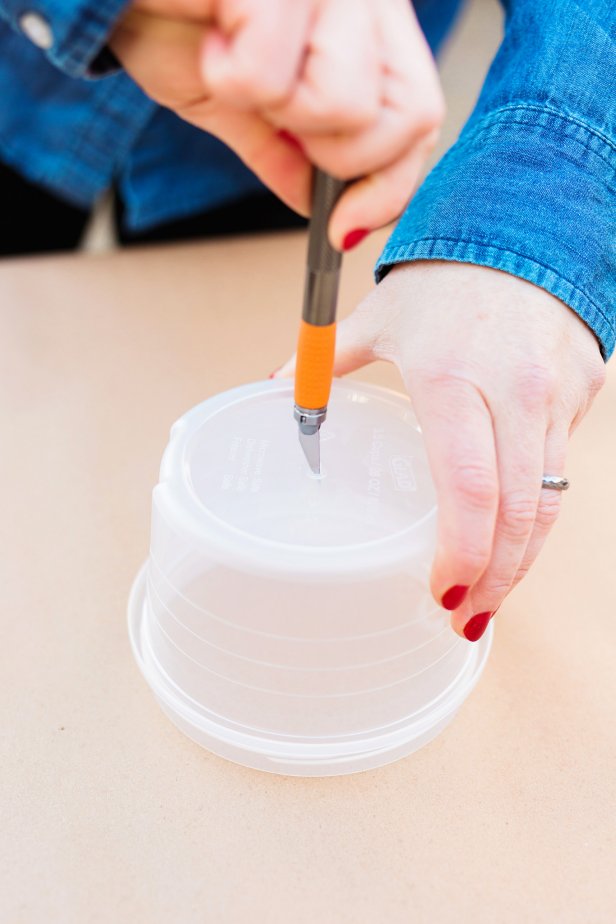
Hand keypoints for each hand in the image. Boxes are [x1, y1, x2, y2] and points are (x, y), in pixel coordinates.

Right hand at [109, 0, 443, 248]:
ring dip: (274, 108)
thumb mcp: (235, 103)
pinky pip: (272, 76)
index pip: (419, 117)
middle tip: (275, 117)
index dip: (391, 186)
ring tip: (231, 60)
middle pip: (406, 118)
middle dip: (334, 154)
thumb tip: (328, 213)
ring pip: (346, 104)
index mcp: (364, 21)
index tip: (345, 230)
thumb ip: (290, 156)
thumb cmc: (162, 16)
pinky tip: (210, 35)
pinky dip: (228, 78)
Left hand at [274, 262, 605, 639]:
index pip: (467, 487)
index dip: (459, 554)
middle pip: (515, 511)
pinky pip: (560, 466)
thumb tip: (278, 388)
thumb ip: (328, 360)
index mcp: (451, 376)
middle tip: (466, 618)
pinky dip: (537, 511)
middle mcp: (512, 390)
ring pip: (548, 500)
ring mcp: (556, 394)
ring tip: (492, 597)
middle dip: (494, 579)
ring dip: (521, 560)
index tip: (439, 594)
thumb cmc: (443, 277)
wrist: (523, 226)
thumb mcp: (381, 316)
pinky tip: (514, 538)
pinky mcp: (583, 392)